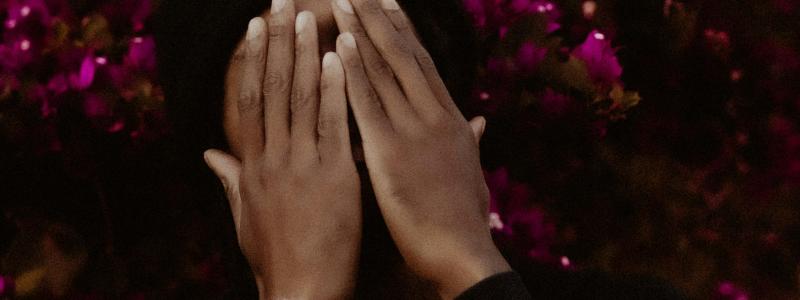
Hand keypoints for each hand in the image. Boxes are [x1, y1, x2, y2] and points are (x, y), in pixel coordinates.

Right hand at [204, 2, 359, 297]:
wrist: (301, 291)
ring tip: (309, 17)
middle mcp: (272, 159)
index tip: (256, 28)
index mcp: (252, 167)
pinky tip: (340, 59)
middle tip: (280, 4)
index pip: (250, 101)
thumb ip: (230, 179)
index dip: (254, 61)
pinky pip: (332, 125)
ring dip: (305, 54)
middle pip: (273, 90)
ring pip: (300, 100)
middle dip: (277, 43)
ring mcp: (301, 165)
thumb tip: (211, 153)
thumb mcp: (244, 217)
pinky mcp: (333, 177)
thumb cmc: (276, 258)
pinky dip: (335, 89)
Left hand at [331, 0, 510, 296]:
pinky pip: (366, 103)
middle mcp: (435, 115)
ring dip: (360, 34)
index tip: (388, 6)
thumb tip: (479, 122)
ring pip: (384, 71)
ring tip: (342, 3)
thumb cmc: (465, 219)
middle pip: (404, 56)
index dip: (404, 32)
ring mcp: (414, 130)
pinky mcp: (390, 151)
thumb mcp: (473, 172)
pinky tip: (337, 46)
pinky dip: (351, 72)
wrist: (462, 250)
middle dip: (379, 20)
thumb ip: (472, 142)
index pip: (424, 65)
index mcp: (451, 120)